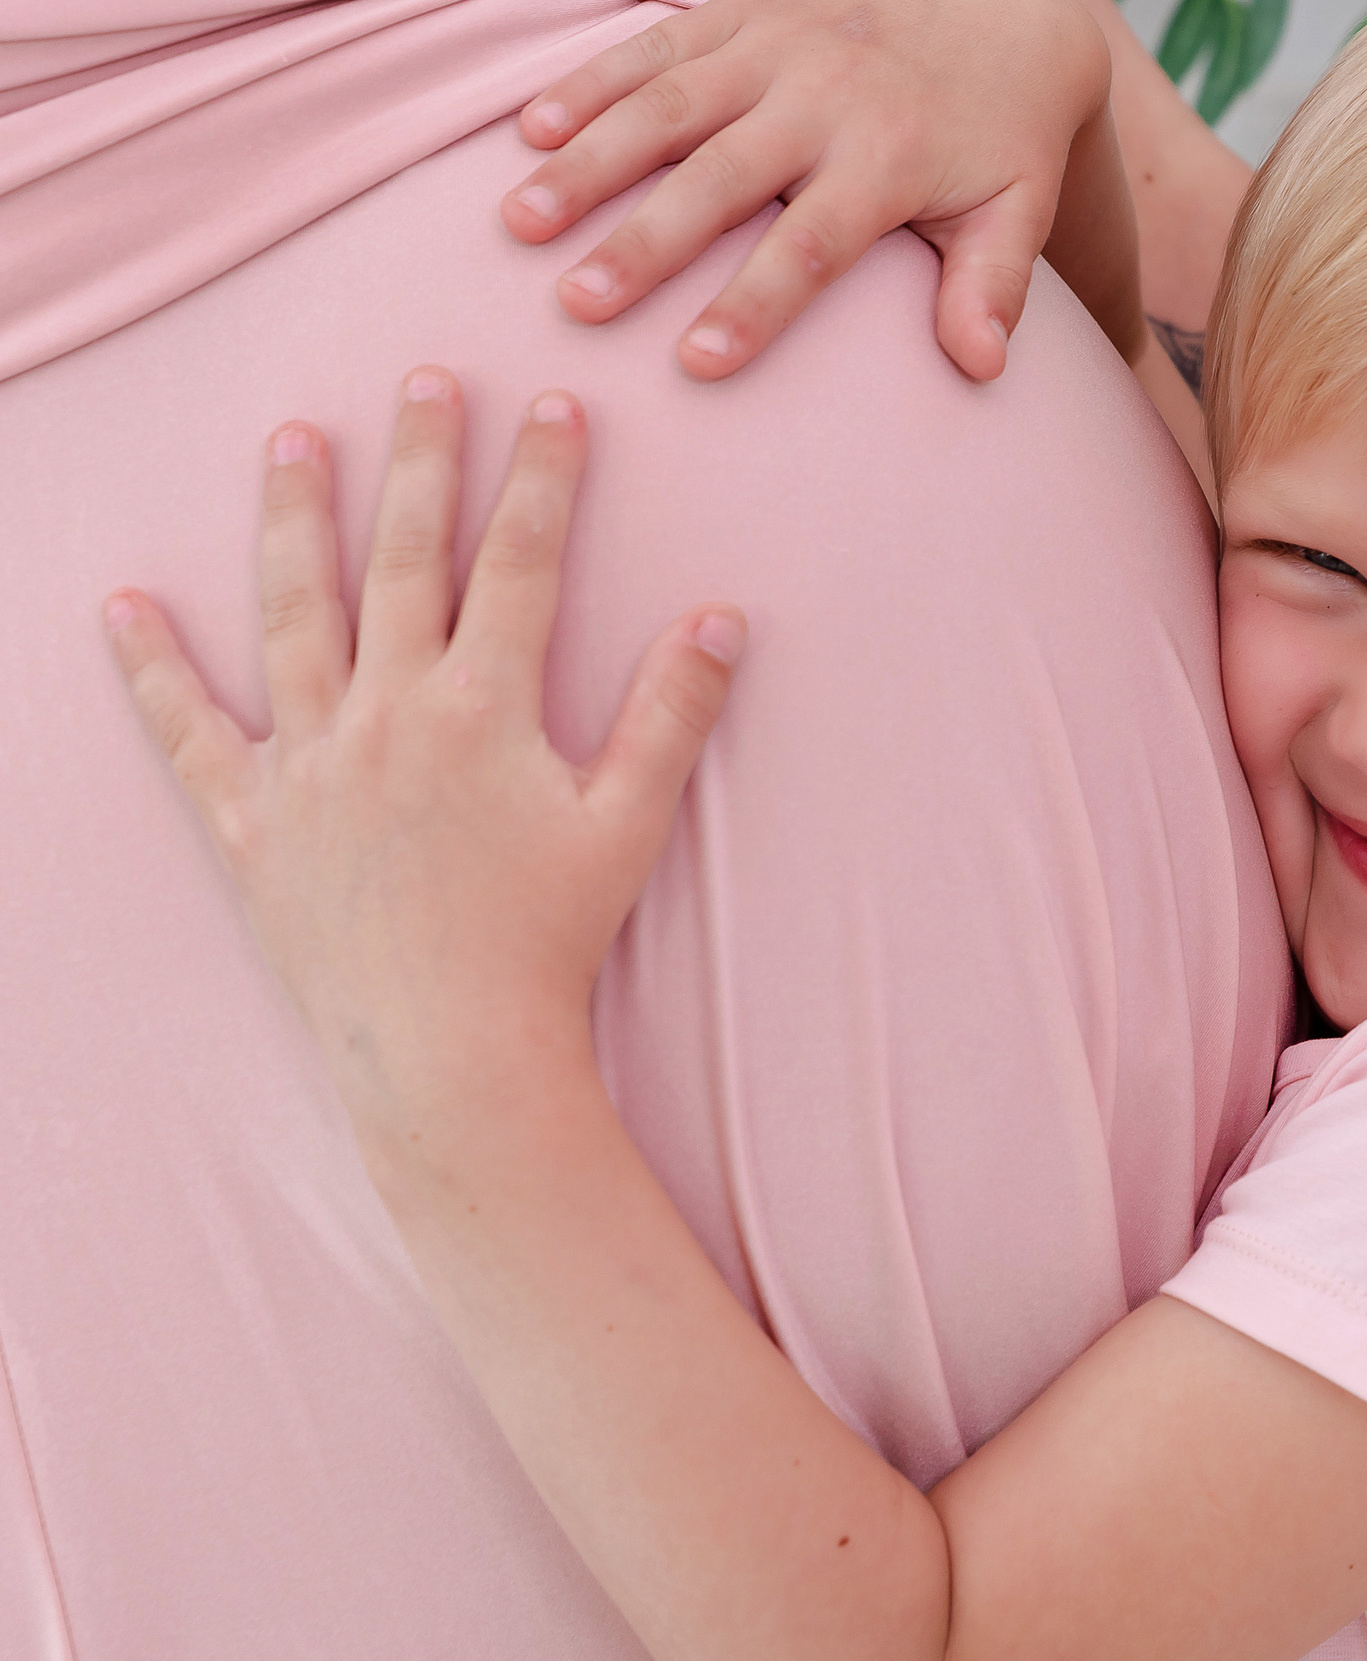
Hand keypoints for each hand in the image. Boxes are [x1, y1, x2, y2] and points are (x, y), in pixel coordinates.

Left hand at [103, 370, 743, 1126]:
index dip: (542, 481)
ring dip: (292, 521)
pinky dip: (152, 671)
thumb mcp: (628, 826)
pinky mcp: (252, 820)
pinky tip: (124, 607)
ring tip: (291, 441)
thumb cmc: (549, 943)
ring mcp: (310, 763)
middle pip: (403, 560)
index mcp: (482, 711)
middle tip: (427, 383)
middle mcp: (387, 715)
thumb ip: (673, 716)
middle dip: (420, 463)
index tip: (556, 406)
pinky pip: (189, 734)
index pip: (520, 565)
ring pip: (294, 615)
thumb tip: (720, 617)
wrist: (451, 1050)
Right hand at [503, 0, 1115, 381]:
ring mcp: (776, 44)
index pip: (812, 245)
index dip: (754, 304)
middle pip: (720, 177)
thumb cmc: (1000, 134)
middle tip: (577, 305)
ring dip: (591, 161)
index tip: (697, 363)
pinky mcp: (742, 8)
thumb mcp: (1019, 208)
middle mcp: (822, 96)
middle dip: (645, 242)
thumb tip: (983, 366)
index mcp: (889, 157)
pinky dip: (592, 80)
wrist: (1005, 8)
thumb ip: (994, 284)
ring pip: (668, 104)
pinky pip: (656, 42)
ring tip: (523, 222)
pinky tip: (532, 129)